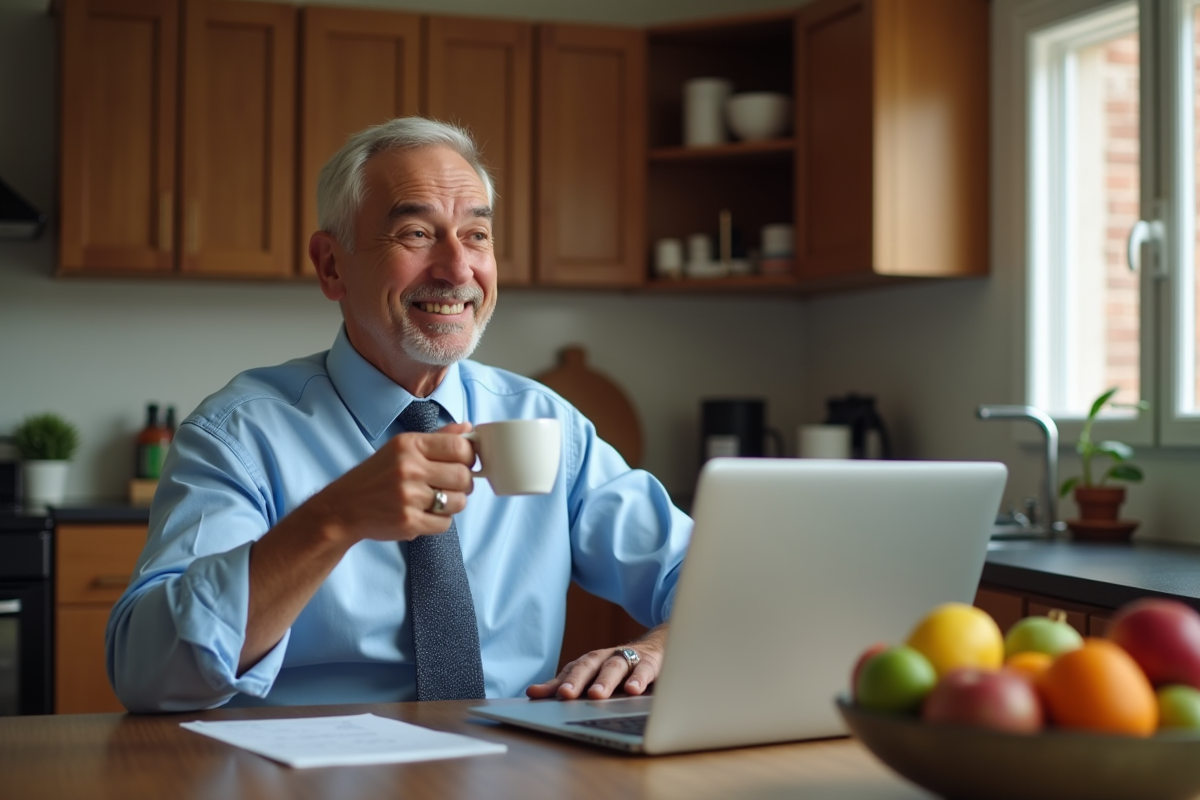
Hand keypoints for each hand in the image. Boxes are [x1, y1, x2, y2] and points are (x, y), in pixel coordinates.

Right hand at [308, 422, 475, 544]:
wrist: (343, 507)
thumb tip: (468, 428)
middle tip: (451, 485)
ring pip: (459, 502)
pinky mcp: (408, 522)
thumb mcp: (402, 448)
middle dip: (464, 483)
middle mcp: (409, 468)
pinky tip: (425, 514)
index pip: (460, 447)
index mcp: (409, 445)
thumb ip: (437, 437)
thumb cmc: (376, 475)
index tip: (463, 462)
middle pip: (463, 476)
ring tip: (437, 500)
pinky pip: (445, 523)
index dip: (469, 457)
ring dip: (454, 503)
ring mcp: (409, 496)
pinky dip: (440, 521)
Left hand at [526, 624, 667, 700]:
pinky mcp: (651, 661)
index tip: (536, 694)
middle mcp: (606, 657)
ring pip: (614, 666)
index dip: (554, 682)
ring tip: (597, 695)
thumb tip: (532, 693)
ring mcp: (628, 658)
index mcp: (591, 662)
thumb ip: (566, 685)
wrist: (658, 647)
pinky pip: (644, 668)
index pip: (569, 671)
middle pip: (589, 666)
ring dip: (605, 680)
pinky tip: (633, 690)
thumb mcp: (594, 677)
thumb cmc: (620, 669)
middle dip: (576, 681)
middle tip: (566, 695)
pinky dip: (638, 678)